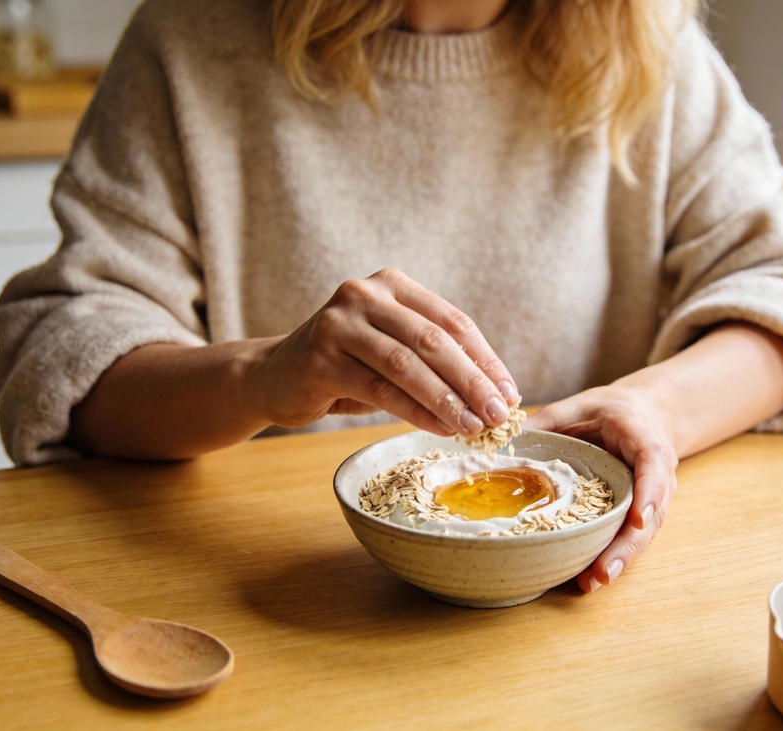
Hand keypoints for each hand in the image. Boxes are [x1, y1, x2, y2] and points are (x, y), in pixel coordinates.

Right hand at [253, 268, 519, 435]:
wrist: (274, 375)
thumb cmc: (347, 367)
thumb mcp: (394, 353)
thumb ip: (435, 361)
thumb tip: (494, 395)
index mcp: (392, 284)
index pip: (452, 321)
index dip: (485, 359)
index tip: (508, 393)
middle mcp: (364, 294)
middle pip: (433, 340)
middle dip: (471, 380)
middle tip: (497, 414)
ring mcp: (338, 324)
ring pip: (406, 364)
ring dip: (446, 399)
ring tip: (472, 427)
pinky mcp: (320, 358)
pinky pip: (379, 389)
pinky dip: (414, 411)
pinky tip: (438, 428)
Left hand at [526, 385, 678, 592]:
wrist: (642, 416)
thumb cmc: (609, 411)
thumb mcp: (578, 405)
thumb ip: (548, 420)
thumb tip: (507, 439)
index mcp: (645, 441)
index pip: (654, 465)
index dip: (648, 493)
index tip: (636, 519)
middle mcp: (656, 475)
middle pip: (650, 514)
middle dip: (627, 545)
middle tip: (603, 572)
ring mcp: (652, 498)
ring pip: (641, 533)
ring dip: (619, 559)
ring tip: (593, 582)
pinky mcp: (639, 513)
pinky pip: (629, 536)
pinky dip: (613, 556)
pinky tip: (589, 578)